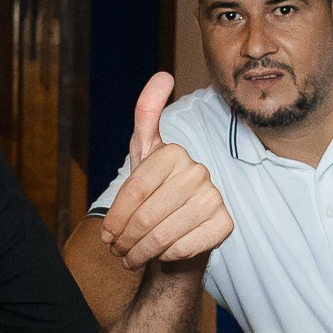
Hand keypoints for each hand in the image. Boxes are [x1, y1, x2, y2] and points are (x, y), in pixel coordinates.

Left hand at [100, 73, 230, 268]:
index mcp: (174, 152)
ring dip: (140, 253)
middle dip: (125, 239)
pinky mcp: (225, 224)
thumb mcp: (144, 154)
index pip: (134, 191)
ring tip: (131, 256)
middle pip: (145, 216)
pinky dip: (167, 257)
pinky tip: (162, 255)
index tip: (107, 234)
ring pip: (162, 235)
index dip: (115, 217)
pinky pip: (184, 247)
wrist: (180, 231)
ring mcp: (214, 197)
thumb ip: (146, 114)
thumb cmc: (156, 192)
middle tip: (118, 250)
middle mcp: (198, 171)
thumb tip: (163, 75)